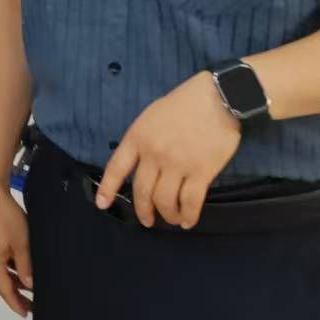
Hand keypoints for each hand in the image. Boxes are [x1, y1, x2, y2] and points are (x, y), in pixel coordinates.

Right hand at [0, 183, 32, 316]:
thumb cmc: (7, 218)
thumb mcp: (21, 243)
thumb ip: (25, 266)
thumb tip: (28, 286)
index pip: (4, 289)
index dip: (15, 303)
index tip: (26, 314)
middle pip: (1, 281)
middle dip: (16, 294)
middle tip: (33, 305)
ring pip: (2, 270)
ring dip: (15, 280)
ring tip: (31, 289)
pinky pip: (1, 261)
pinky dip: (11, 268)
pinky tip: (22, 268)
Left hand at [97, 72, 239, 228]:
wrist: (218, 98)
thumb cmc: (184, 103)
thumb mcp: (151, 116)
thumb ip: (143, 139)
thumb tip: (142, 164)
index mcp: (137, 137)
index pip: (116, 168)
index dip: (108, 189)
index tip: (102, 204)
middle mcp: (153, 154)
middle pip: (141, 191)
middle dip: (143, 210)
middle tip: (147, 220)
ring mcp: (177, 164)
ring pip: (165, 201)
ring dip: (167, 215)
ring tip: (172, 219)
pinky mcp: (201, 172)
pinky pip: (191, 201)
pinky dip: (189, 215)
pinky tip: (188, 220)